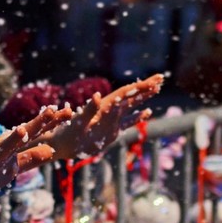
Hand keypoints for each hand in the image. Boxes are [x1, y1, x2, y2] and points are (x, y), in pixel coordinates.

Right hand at [0, 106, 72, 201]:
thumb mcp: (14, 167)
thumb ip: (31, 158)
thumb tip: (51, 150)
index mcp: (15, 145)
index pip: (38, 133)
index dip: (54, 123)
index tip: (71, 112)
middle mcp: (9, 143)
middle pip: (34, 130)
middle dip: (51, 120)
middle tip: (69, 110)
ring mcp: (0, 150)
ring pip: (21, 135)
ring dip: (36, 123)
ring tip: (50, 112)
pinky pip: (4, 148)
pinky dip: (13, 139)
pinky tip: (21, 130)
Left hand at [44, 74, 163, 159]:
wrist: (61, 145)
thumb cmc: (67, 134)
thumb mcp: (78, 123)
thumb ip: (88, 110)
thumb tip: (97, 96)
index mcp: (103, 107)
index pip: (125, 93)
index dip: (140, 86)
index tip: (155, 79)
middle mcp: (108, 111)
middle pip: (130, 96)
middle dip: (145, 87)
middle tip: (160, 77)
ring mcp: (110, 121)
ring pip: (130, 106)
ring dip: (142, 97)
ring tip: (156, 88)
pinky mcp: (110, 131)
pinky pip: (126, 122)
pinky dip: (136, 117)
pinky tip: (146, 112)